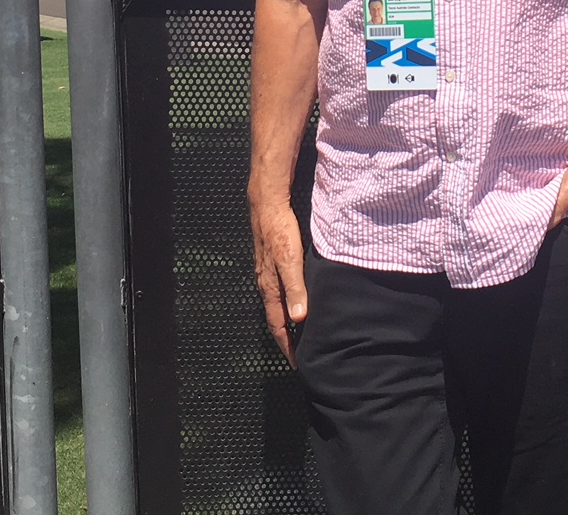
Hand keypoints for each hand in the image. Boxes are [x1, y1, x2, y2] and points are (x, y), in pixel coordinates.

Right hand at [251, 196, 307, 364]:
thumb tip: (299, 318)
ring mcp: (268, 272)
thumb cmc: (279, 230)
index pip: (278, 326)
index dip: (287, 346)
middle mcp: (267, 284)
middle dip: (287, 338)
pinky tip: (298, 301)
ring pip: (278, 305)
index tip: (297, 363)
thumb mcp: (290, 260)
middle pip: (276, 319)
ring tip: (301, 334)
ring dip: (287, 321)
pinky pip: (280, 290)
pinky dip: (288, 303)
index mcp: (270, 288)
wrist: (268, 203)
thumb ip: (295, 288)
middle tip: (300, 354)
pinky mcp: (273, 261)